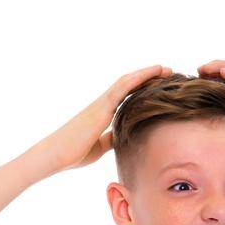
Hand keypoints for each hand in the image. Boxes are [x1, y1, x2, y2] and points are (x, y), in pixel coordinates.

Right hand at [33, 65, 170, 175]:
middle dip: (148, 78)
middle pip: (129, 85)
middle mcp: (102, 104)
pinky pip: (121, 88)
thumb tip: (120, 137)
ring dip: (146, 74)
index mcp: (103, 114)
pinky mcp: (101, 108)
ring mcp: (101, 104)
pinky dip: (137, 79)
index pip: (126, 97)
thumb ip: (109, 139)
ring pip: (127, 81)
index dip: (142, 90)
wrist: (56, 155)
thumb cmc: (73, 153)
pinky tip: (151, 74)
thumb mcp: (99, 147)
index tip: (159, 86)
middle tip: (168, 73)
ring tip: (165, 69)